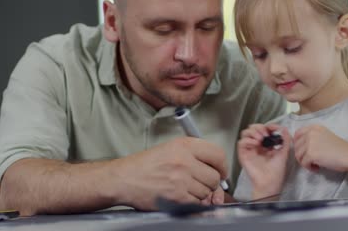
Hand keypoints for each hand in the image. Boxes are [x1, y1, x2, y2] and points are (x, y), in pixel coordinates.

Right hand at [111, 137, 227, 210]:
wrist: (125, 179)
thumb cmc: (147, 164)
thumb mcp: (171, 148)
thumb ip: (196, 155)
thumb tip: (218, 170)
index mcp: (185, 145)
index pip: (218, 154)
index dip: (222, 166)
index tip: (220, 171)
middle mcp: (185, 161)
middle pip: (215, 176)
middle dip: (210, 182)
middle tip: (199, 182)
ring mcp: (181, 180)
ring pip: (207, 191)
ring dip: (200, 193)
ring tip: (185, 188)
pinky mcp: (177, 197)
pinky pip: (197, 203)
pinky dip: (193, 203)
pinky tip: (181, 197)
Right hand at [237, 124, 290, 197]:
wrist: (270, 182)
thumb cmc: (276, 170)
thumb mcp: (284, 152)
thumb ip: (285, 140)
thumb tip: (284, 128)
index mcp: (265, 144)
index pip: (262, 129)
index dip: (267, 126)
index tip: (272, 128)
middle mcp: (256, 145)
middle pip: (252, 128)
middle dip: (259, 128)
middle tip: (265, 134)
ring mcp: (249, 149)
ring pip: (245, 133)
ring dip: (253, 132)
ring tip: (261, 139)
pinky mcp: (243, 154)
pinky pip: (241, 142)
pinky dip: (248, 140)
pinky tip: (256, 144)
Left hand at [294, 125, 347, 171]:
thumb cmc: (340, 148)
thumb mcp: (325, 136)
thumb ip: (313, 137)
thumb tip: (300, 146)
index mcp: (314, 127)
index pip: (297, 133)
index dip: (297, 143)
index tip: (303, 151)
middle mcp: (310, 133)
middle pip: (296, 146)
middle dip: (301, 155)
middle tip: (310, 161)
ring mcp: (310, 143)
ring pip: (298, 155)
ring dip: (305, 162)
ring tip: (315, 165)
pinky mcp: (311, 154)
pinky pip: (303, 163)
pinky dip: (309, 168)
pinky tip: (317, 168)